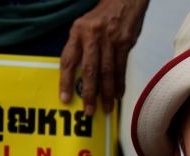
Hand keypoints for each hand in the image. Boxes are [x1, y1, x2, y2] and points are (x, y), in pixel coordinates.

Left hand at [59, 0, 148, 115]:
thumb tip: (76, 74)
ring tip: (106, 108)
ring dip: (107, 93)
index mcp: (78, 32)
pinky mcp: (125, 43)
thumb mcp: (83, 26)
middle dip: (89, 93)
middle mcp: (93, 36)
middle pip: (90, 70)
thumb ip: (79, 47)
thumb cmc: (101, 16)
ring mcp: (110, 40)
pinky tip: (118, 95)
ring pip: (107, 72)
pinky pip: (121, 68)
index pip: (68, 60)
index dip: (66, 81)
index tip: (65, 98)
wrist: (123, 0)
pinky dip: (120, 83)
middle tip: (88, 111)